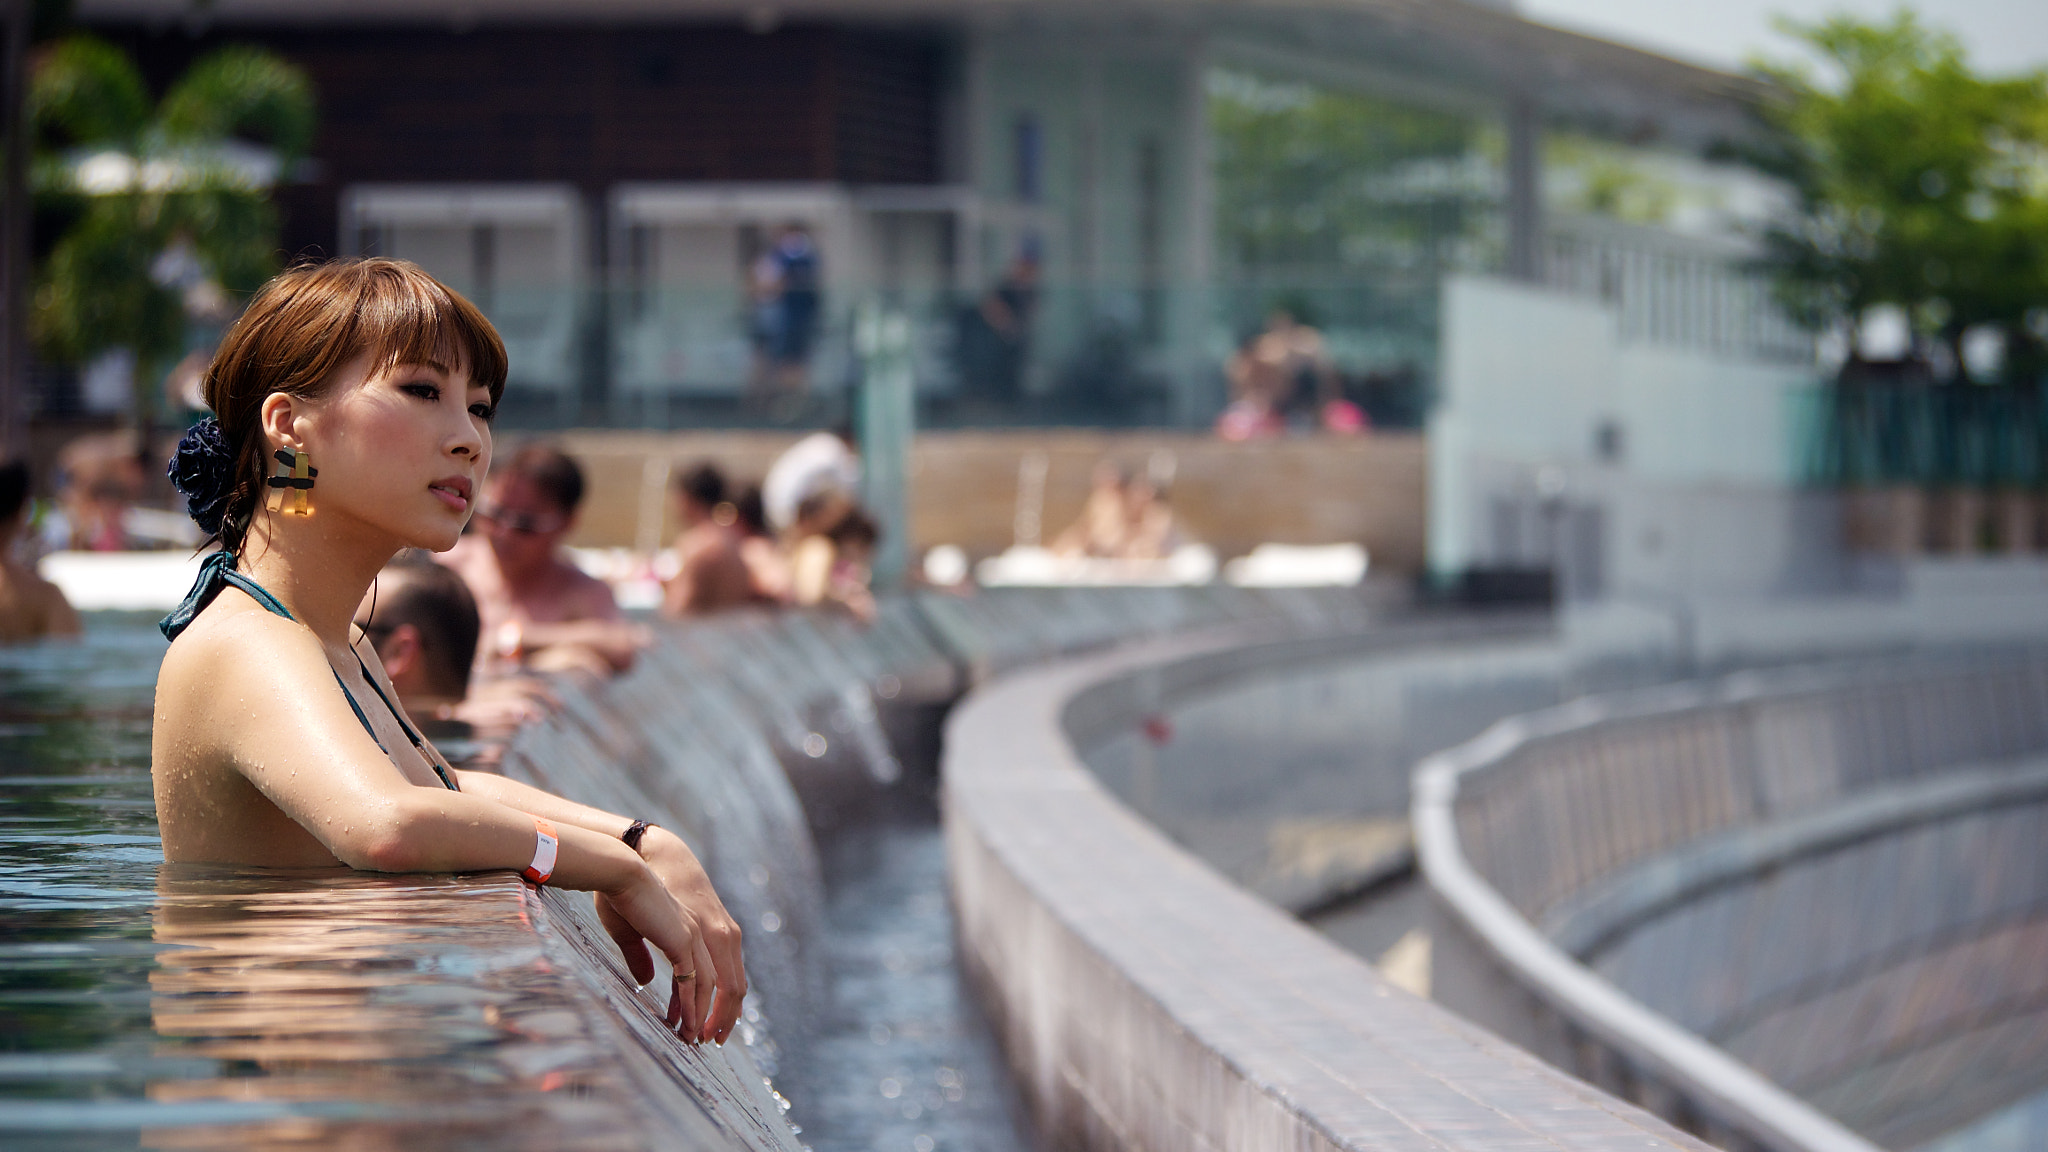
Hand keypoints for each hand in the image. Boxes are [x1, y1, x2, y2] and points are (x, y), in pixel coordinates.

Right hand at [594, 870, 718, 1042]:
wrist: (619, 873)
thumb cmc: (618, 898)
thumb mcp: (629, 935)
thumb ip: (640, 957)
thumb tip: (645, 982)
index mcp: (688, 929)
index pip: (707, 970)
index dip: (706, 997)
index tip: (699, 1021)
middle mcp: (698, 933)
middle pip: (719, 981)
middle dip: (716, 1013)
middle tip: (707, 1039)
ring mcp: (693, 937)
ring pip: (709, 986)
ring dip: (703, 1016)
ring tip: (694, 1040)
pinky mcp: (682, 942)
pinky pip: (693, 982)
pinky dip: (693, 1007)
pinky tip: (688, 1027)